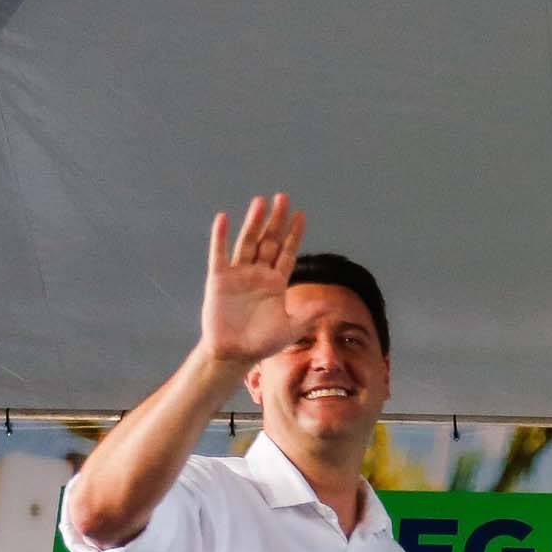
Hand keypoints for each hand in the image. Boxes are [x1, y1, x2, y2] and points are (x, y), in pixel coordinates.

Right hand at [201, 192, 305, 365]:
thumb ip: (309, 315)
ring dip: (254, 222)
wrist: (234, 353)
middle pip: (269, 241)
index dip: (293, 235)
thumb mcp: (290, 329)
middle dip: (276, 220)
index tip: (300, 215)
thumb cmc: (262, 343)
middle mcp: (258, 274)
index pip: (286, 252)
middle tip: (282, 198)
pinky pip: (219, 253)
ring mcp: (238, 274)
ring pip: (248, 242)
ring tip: (260, 201)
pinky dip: (220, 236)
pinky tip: (223, 218)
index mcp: (276, 282)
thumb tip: (332, 305)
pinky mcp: (219, 279)